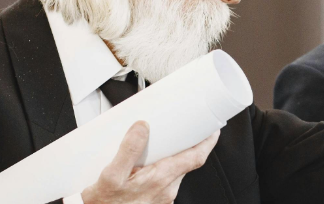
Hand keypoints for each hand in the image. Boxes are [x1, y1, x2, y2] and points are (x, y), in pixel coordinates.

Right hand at [80, 121, 219, 203]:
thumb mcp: (112, 175)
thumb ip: (129, 149)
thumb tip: (142, 127)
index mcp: (161, 179)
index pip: (196, 157)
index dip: (207, 141)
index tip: (212, 128)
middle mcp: (166, 189)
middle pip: (186, 162)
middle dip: (187, 145)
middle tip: (184, 128)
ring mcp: (161, 197)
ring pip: (174, 171)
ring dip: (172, 157)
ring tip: (161, 142)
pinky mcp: (153, 200)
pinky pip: (164, 180)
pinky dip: (161, 168)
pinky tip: (145, 163)